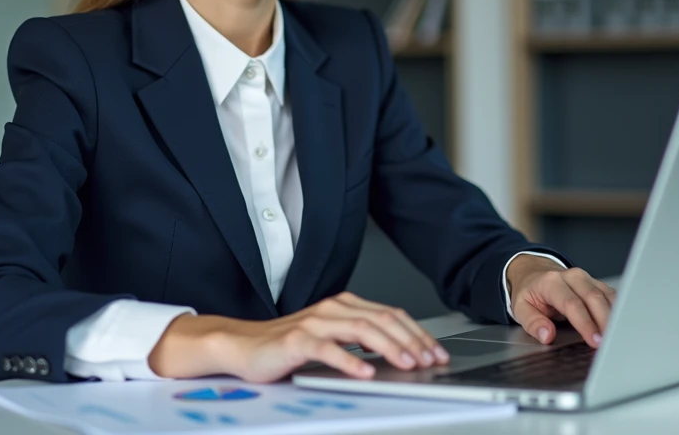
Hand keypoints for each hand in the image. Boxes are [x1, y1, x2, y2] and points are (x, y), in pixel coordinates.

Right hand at [147, 291, 449, 381]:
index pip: (390, 315)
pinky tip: (365, 373)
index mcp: (344, 305)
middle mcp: (333, 308)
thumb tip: (398, 354)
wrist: (243, 346)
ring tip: (408, 364)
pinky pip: (328, 349)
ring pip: (362, 329)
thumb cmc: (287, 346)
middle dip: (412, 340)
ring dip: (390, 347)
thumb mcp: (331, 340)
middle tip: (430, 360)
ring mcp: (315, 322)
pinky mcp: (297, 339)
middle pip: (383, 319)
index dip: (417, 333)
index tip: (435, 351)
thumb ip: (359, 341)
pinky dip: (350, 361)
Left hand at [506, 255, 615, 348]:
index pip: (571, 304)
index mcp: (552, 282)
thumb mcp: (521, 308)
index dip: (585, 323)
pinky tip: (621, 326)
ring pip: (606, 296)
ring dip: (614, 317)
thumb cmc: (530, 292)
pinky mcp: (596, 283)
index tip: (594, 341)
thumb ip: (532, 323)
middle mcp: (572, 277)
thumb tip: (547, 335)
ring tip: (618, 338)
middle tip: (609, 344)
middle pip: (593, 298)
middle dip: (604, 322)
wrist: (534, 272)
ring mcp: (587, 278)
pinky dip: (618, 311)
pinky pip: (611, 296)